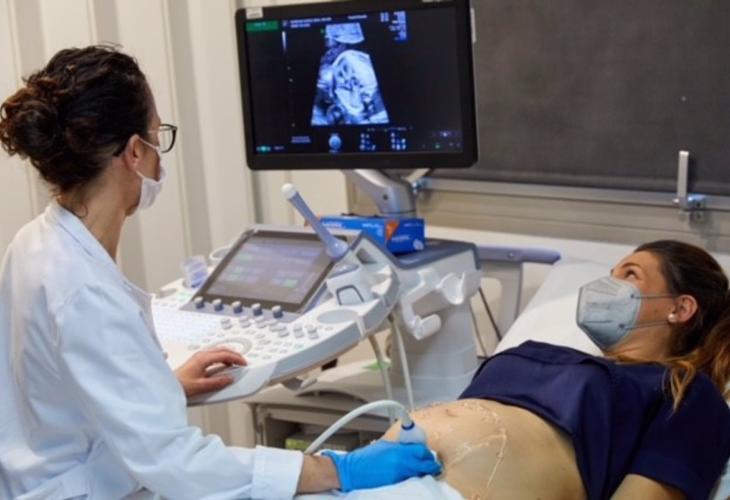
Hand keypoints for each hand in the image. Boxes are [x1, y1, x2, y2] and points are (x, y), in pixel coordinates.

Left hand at [174, 348, 245, 397]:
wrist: (166, 384)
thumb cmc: (179, 384)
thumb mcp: (200, 386)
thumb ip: (217, 382)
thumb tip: (229, 379)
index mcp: (203, 358)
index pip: (225, 354)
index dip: (236, 358)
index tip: (244, 363)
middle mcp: (201, 355)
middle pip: (222, 349)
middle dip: (234, 354)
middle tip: (242, 361)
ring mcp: (198, 356)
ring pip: (218, 350)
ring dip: (228, 355)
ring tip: (235, 362)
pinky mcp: (196, 360)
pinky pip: (213, 354)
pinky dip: (222, 357)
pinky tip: (223, 364)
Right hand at [322, 440, 441, 491]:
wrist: (353, 471)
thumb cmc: (365, 457)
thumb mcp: (384, 446)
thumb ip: (400, 447)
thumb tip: (413, 448)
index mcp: (399, 451)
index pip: (422, 451)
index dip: (427, 453)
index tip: (428, 454)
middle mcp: (401, 464)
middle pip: (426, 465)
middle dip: (431, 465)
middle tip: (432, 465)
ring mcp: (399, 476)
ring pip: (420, 475)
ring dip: (423, 472)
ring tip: (423, 471)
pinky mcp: (395, 485)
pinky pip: (410, 481)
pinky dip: (413, 479)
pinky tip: (411, 477)